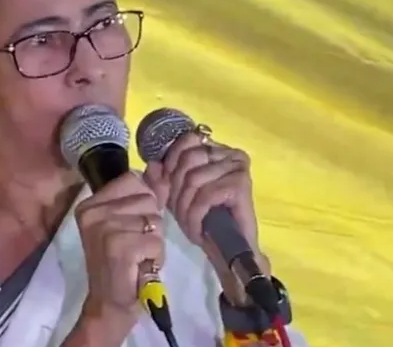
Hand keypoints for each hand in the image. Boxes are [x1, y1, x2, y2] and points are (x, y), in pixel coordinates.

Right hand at [72, 171, 164, 344]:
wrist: (111, 303)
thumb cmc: (123, 262)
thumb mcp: (133, 222)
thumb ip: (148, 193)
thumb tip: (159, 166)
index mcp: (91, 203)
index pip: (133, 180)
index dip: (143, 203)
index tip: (131, 226)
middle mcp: (92, 212)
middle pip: (147, 200)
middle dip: (151, 224)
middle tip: (134, 245)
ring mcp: (104, 229)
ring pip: (155, 221)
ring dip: (154, 242)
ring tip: (138, 256)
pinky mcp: (118, 246)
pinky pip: (156, 241)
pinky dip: (155, 256)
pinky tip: (140, 266)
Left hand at [142, 132, 267, 304]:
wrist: (229, 251)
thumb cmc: (203, 220)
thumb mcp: (176, 195)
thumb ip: (162, 178)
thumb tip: (152, 165)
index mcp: (215, 149)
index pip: (186, 141)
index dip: (170, 164)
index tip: (165, 190)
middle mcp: (230, 153)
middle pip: (187, 160)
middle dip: (176, 191)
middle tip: (178, 215)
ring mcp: (237, 167)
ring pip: (193, 179)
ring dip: (185, 208)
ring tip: (188, 225)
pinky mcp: (241, 184)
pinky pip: (205, 196)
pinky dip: (195, 216)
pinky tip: (197, 231)